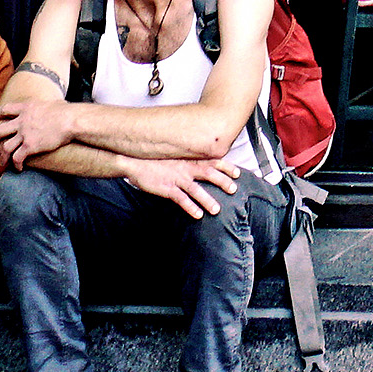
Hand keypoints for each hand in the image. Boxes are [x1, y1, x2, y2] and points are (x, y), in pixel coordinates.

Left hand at [0, 99, 73, 165]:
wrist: (73, 120)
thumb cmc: (70, 112)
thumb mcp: (54, 104)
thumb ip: (48, 107)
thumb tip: (55, 107)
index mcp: (27, 108)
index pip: (5, 109)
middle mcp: (22, 121)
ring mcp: (25, 134)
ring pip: (5, 147)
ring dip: (2, 156)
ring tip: (2, 163)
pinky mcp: (31, 146)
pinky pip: (17, 157)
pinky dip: (16, 164)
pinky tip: (19, 168)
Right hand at [123, 156, 239, 218]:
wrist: (134, 161)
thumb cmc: (155, 159)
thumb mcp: (175, 156)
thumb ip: (188, 160)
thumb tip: (201, 164)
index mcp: (189, 159)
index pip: (212, 161)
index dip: (226, 166)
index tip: (238, 172)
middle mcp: (186, 168)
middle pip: (209, 174)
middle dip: (223, 181)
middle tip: (234, 189)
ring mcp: (177, 178)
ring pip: (196, 190)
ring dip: (208, 200)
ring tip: (217, 210)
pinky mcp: (167, 188)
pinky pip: (181, 199)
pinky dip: (190, 207)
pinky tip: (198, 215)